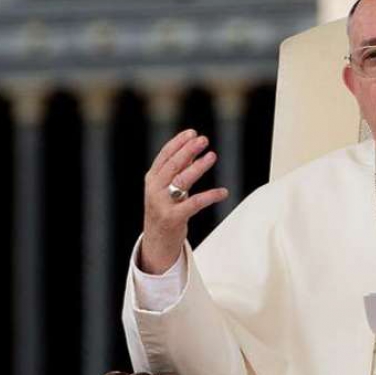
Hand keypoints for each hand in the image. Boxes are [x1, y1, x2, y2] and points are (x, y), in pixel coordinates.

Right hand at [140, 129, 228, 273]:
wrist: (156, 241)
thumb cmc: (165, 210)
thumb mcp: (168, 188)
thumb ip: (179, 171)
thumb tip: (193, 151)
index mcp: (152, 179)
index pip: (164, 156)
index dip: (178, 143)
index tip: (192, 132)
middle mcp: (154, 189)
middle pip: (172, 165)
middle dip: (188, 150)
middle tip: (203, 140)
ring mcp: (162, 203)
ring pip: (181, 180)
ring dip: (198, 167)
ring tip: (212, 156)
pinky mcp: (173, 218)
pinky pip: (194, 204)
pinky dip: (210, 196)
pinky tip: (223, 192)